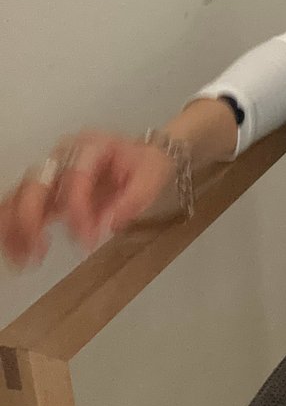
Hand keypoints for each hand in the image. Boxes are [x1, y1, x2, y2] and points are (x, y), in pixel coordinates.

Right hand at [0, 130, 178, 269]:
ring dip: (16, 228)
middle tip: (41, 249)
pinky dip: (16, 231)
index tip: (87, 239)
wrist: (139, 158)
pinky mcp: (47, 191)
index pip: (75, 176)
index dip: (78, 210)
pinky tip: (20, 254)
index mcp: (91, 146)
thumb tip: (109, 224)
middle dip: (32, 218)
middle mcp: (65, 156)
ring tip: (23, 258)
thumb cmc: (143, 165)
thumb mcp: (151, 177)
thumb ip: (133, 200)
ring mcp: (52, 172)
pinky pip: (20, 208)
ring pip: (20, 196)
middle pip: (36, 183)